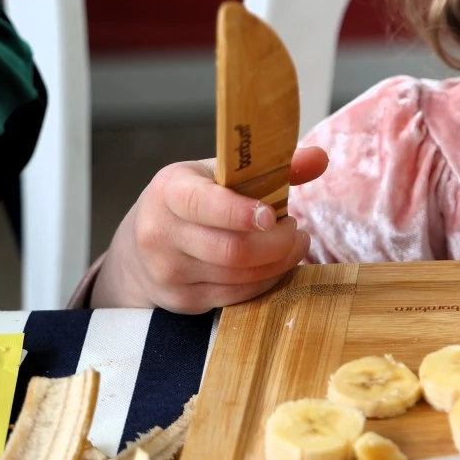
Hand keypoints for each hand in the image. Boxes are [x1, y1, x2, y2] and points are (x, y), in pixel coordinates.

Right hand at [94, 147, 329, 311]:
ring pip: (239, 276)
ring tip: (293, 243)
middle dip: (278, 242)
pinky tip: (275, 263)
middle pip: (232, 250)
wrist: (139, 249)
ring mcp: (168, 272)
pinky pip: (238, 296)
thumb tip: (319, 158)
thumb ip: (269, 167)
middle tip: (296, 229)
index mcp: (169, 191)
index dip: (242, 212)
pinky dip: (266, 280)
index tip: (272, 214)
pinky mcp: (183, 300)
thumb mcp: (217, 174)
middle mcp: (161, 233)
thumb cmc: (192, 203)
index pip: (203, 204)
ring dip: (279, 261)